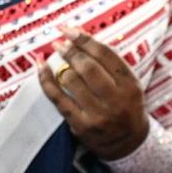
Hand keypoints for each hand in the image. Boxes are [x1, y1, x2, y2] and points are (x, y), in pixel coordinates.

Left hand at [37, 26, 148, 160]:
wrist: (128, 143)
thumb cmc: (126, 105)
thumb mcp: (129, 83)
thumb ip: (110, 63)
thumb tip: (80, 37)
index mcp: (130, 85)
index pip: (106, 55)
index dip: (85, 40)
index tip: (70, 30)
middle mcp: (116, 99)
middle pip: (88, 67)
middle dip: (70, 51)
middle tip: (60, 43)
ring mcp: (98, 114)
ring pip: (71, 81)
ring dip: (59, 64)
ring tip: (53, 54)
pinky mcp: (81, 125)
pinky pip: (58, 99)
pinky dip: (46, 81)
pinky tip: (40, 68)